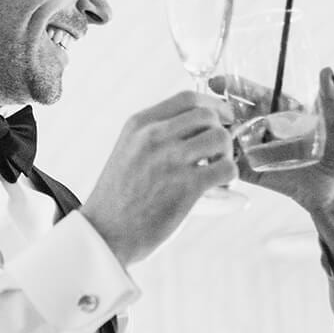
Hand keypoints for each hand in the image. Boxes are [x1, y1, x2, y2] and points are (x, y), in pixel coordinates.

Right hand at [79, 90, 235, 265]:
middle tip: (218, 154)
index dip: (212, 106)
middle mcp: (154, 136)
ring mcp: (170, 159)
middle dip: (221, 132)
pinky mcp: (187, 186)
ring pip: (221, 138)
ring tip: (216, 173)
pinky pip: (227, 169)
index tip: (221, 118)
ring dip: (226, 155)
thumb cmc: (118, 198)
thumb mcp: (128, 152)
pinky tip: (217, 189)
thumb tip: (206, 132)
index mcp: (139, 124)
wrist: (104, 233)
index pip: (187, 99)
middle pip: (208, 116)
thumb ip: (158, 138)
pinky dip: (229, 178)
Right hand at [215, 66, 333, 249]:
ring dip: (217, 132)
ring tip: (205, 129)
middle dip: (219, 107)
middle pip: (239, 114)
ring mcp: (260, 151)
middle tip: (205, 106)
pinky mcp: (255, 172)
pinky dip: (221, 159)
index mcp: (286, 114)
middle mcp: (270, 130)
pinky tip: (211, 154)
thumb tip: (329, 72)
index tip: (218, 82)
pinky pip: (234, 164)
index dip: (238, 87)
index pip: (258, 96)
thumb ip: (333, 101)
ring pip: (232, 137)